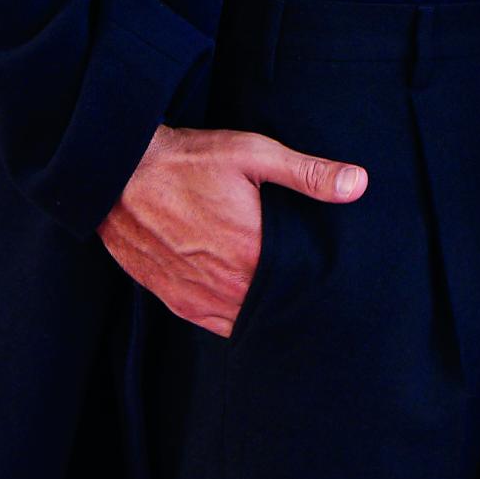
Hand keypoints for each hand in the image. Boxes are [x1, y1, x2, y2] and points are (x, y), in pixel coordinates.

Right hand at [96, 124, 367, 335]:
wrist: (119, 173)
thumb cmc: (190, 159)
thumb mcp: (254, 154)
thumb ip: (308, 173)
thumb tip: (359, 183)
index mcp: (250, 251)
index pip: (300, 281)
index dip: (317, 277)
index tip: (333, 270)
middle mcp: (225, 283)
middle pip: (274, 303)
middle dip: (293, 294)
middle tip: (311, 281)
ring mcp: (196, 296)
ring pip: (245, 319)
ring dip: (263, 308)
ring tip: (282, 291)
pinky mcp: (174, 300)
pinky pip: (214, 324)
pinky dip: (234, 316)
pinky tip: (246, 299)